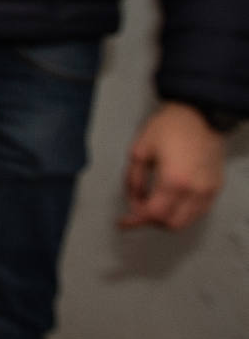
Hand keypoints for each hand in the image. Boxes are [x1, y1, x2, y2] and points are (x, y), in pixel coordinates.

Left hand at [120, 102, 226, 230]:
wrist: (199, 114)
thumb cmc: (169, 127)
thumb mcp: (140, 151)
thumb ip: (134, 180)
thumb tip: (133, 201)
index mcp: (174, 181)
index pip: (154, 214)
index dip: (135, 221)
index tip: (123, 222)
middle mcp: (195, 190)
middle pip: (171, 224)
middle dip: (151, 221)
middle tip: (137, 211)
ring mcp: (208, 191)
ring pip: (186, 221)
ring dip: (167, 218)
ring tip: (151, 205)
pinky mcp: (215, 188)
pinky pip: (198, 211)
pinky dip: (181, 212)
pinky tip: (169, 201)